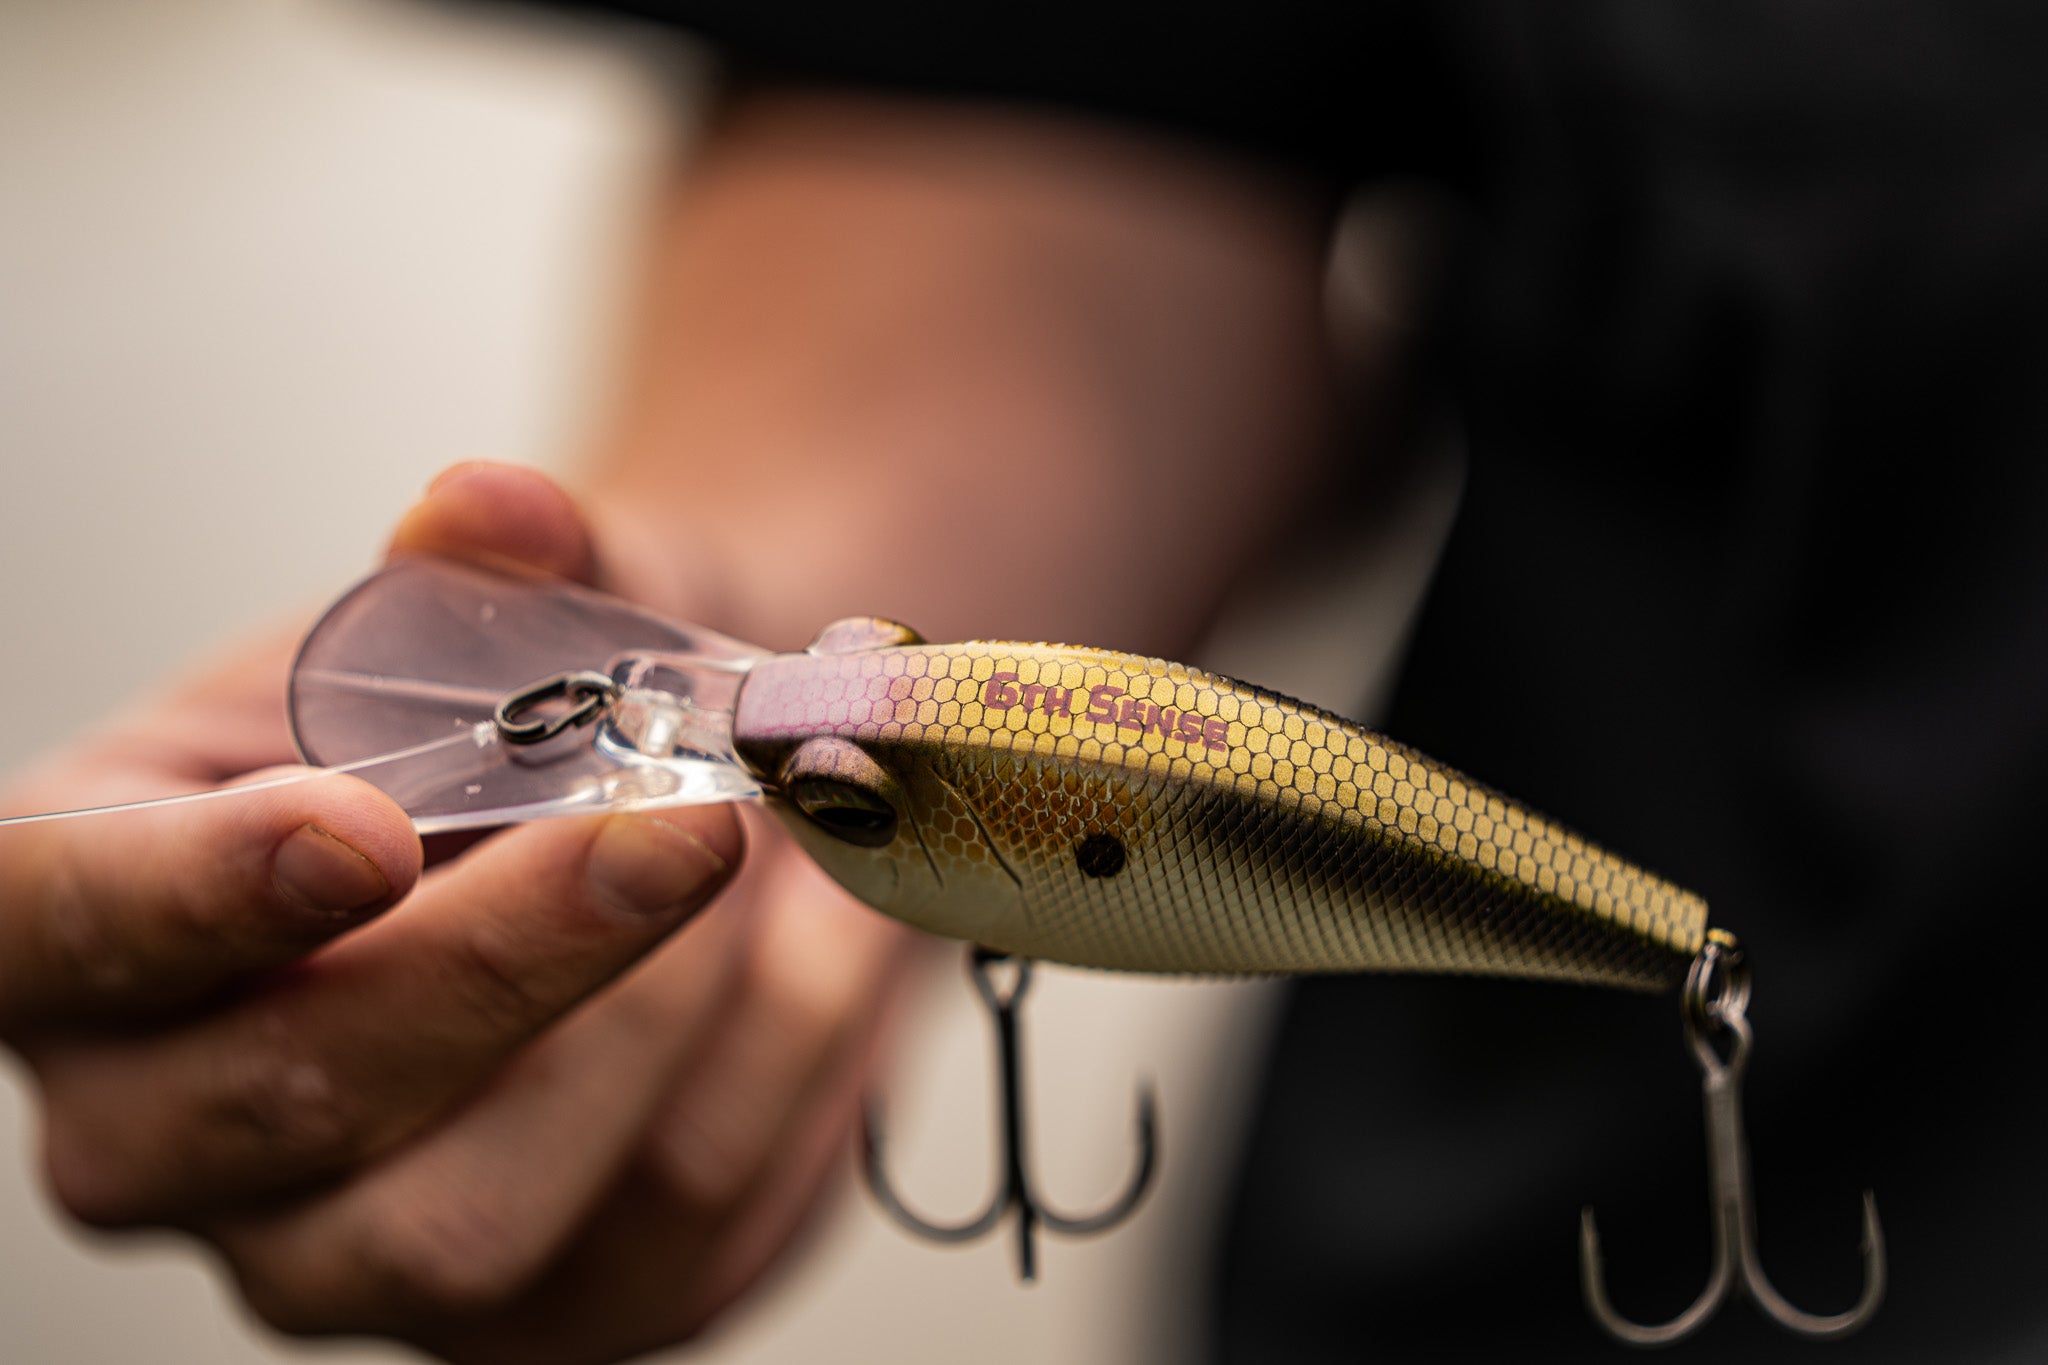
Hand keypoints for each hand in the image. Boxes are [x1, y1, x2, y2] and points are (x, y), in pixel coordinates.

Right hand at [0, 463, 918, 1363]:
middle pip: (289, 1104)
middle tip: (692, 820)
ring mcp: (332, 1253)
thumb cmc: (534, 710)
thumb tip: (492, 507)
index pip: (44, 929)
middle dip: (515, 956)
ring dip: (667, 1018)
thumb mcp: (512, 606)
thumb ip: (496, 559)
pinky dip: (776, 1069)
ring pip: (475, 1220)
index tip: (364, 830)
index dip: (186, 897)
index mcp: (85, 909)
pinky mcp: (519, 1317)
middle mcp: (164, 1119)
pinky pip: (657, 1240)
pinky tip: (822, 942)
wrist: (669, 811)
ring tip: (775, 860)